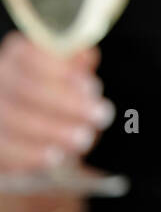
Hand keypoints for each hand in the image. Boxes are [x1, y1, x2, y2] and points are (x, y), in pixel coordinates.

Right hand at [0, 33, 115, 173]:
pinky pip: (3, 150)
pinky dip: (30, 155)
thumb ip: (76, 67)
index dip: (61, 72)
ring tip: (83, 139)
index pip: (30, 56)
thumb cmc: (56, 103)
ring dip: (52, 131)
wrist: (35, 140)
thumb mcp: (70, 80)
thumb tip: (84, 55)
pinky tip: (55, 157)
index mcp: (18, 58)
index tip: (90, 87)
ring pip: (12, 120)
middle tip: (100, 116)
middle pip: (24, 89)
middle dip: (66, 104)